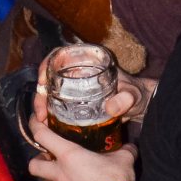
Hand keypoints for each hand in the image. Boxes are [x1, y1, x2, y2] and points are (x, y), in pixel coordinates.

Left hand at [27, 89, 136, 180]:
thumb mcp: (124, 158)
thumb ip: (124, 148)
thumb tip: (131, 144)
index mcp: (69, 155)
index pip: (42, 136)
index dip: (35, 126)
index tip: (35, 122)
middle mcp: (60, 174)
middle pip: (33, 165)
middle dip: (38, 162)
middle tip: (48, 160)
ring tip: (58, 180)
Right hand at [35, 60, 153, 127]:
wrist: (139, 105)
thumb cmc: (136, 94)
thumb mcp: (132, 95)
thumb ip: (125, 99)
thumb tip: (111, 107)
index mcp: (88, 63)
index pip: (60, 56)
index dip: (46, 65)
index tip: (42, 81)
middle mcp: (78, 74)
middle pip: (50, 77)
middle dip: (40, 94)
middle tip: (41, 113)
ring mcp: (75, 89)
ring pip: (50, 93)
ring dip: (41, 106)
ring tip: (42, 121)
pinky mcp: (75, 103)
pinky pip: (56, 105)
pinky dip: (49, 114)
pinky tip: (47, 125)